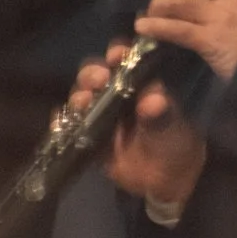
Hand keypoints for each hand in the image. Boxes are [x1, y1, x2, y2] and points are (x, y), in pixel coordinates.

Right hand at [71, 42, 206, 203]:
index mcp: (140, 86)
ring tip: (84, 100)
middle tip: (99, 78)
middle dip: (93, 73)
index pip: (125, 62)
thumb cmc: (175, 145)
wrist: (168, 182)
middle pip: (96, 76)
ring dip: (79, 95)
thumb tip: (153, 100)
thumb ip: (161, 115)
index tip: (116, 55)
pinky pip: (70, 125)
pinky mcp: (89, 138)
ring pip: (81, 97)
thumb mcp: (173, 128)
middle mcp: (116, 97)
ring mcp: (100, 116)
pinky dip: (61, 121)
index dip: (118, 54)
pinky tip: (60, 120)